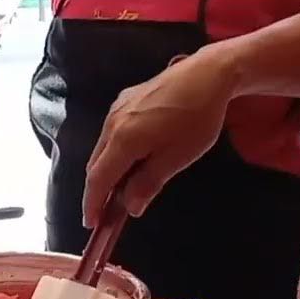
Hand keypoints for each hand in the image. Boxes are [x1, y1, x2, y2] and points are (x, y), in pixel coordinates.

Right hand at [83, 47, 236, 225]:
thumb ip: (148, 182)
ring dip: (107, 170)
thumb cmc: (196, 118)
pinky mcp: (125, 100)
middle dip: (98, 190)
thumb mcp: (177, 158)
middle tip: (108, 211)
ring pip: (102, 148)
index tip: (92, 224)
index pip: (98, 179)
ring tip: (123, 186)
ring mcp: (116, 109)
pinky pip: (111, 133)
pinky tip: (132, 157)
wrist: (207, 74)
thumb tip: (130, 207)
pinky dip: (114, 152)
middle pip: (95, 164)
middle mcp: (112, 124)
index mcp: (123, 140)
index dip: (92, 204)